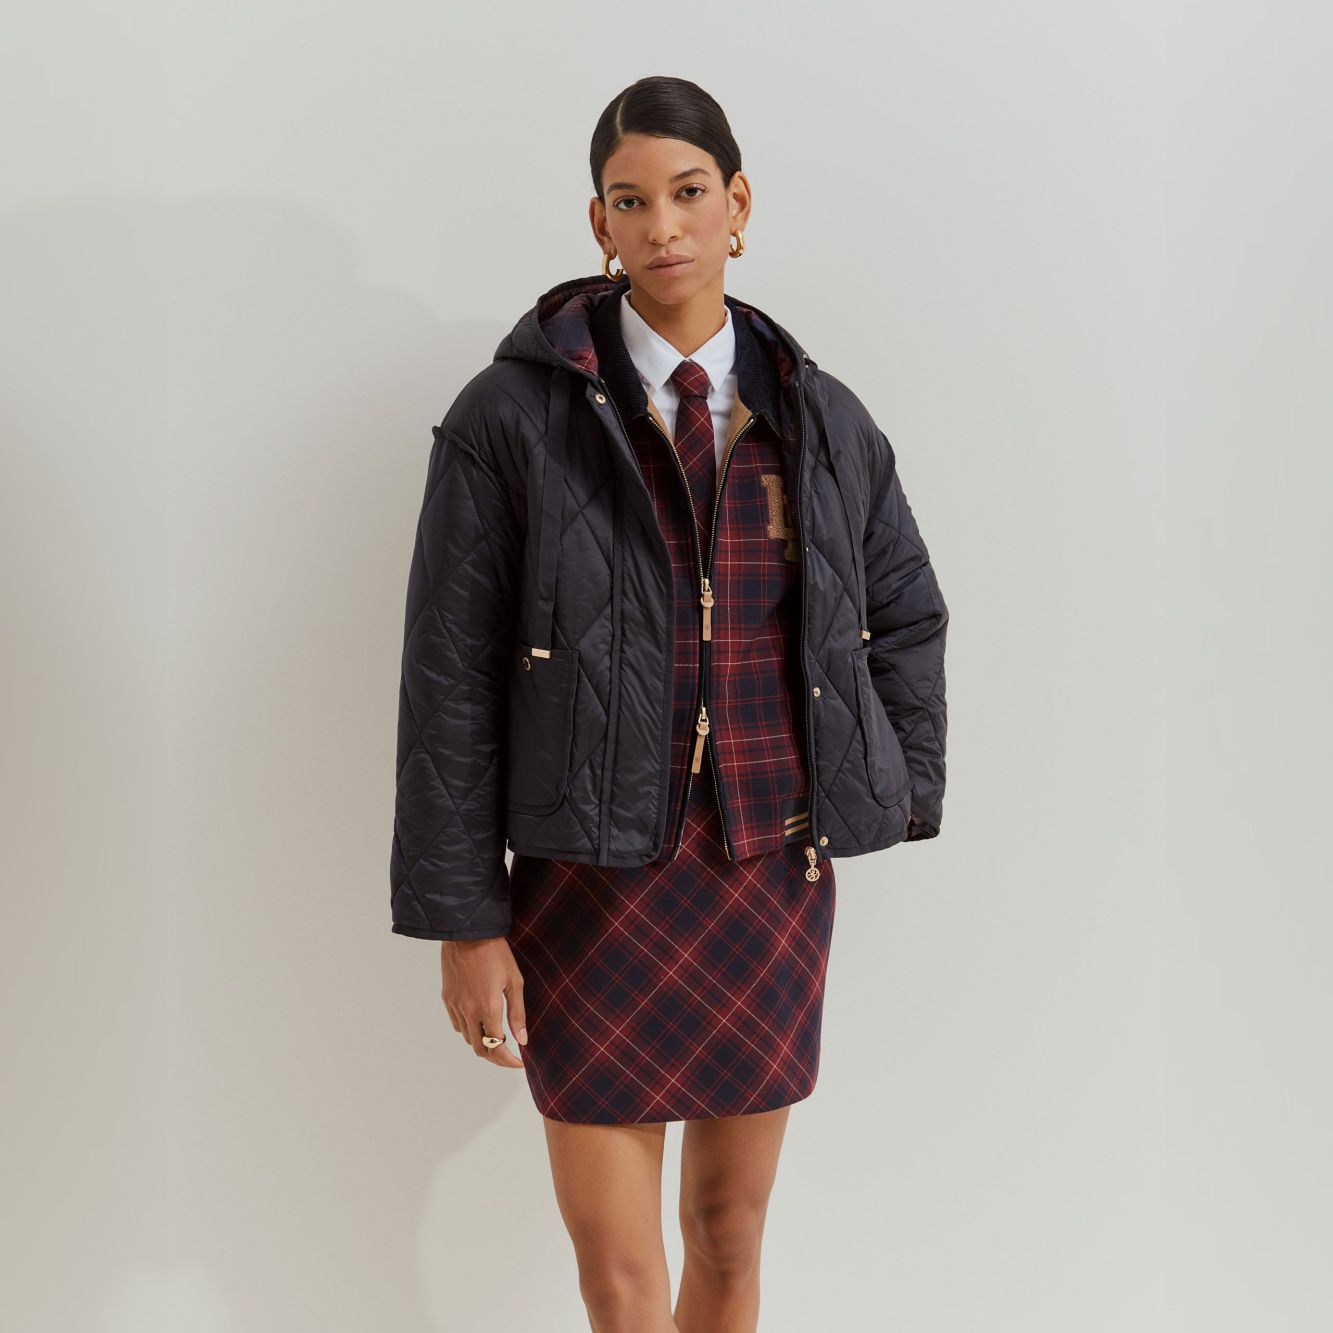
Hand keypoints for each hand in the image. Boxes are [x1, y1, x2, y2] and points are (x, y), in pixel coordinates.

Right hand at [440, 938, 526, 1068]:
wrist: (467, 932)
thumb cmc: (495, 953)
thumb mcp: (514, 981)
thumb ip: (517, 1013)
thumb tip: (522, 1040)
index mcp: (488, 1008)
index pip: (497, 1047)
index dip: (509, 1060)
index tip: (520, 1062)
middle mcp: (468, 1011)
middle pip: (480, 1049)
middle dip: (496, 1058)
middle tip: (509, 1057)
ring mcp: (455, 1005)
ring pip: (467, 1038)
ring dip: (482, 1045)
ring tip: (497, 1040)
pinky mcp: (447, 998)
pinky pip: (457, 1024)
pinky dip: (469, 1031)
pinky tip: (480, 1023)